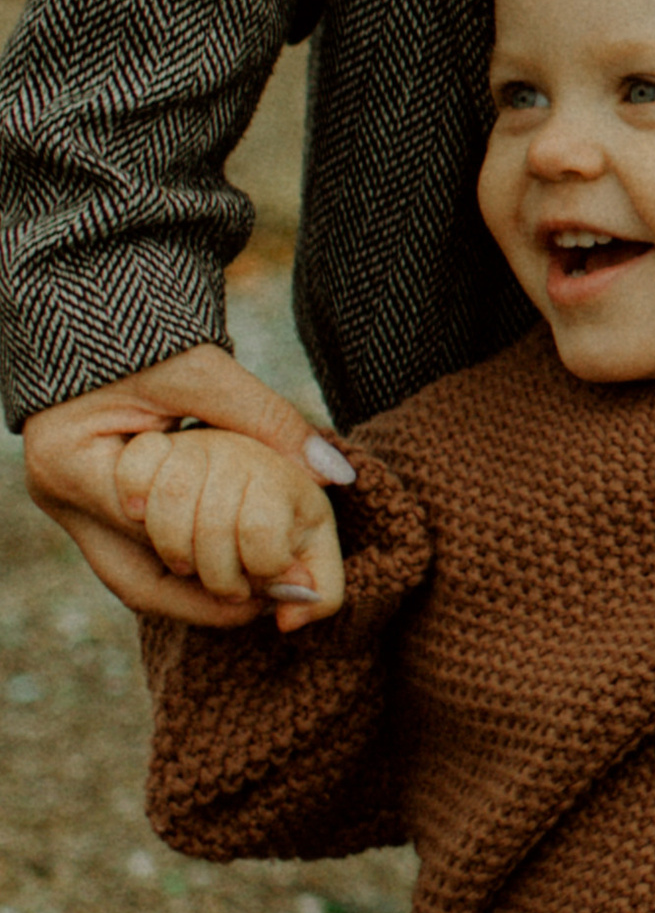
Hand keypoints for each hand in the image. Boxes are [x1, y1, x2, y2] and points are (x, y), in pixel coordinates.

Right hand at [21, 343, 353, 628]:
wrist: (97, 303)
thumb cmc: (144, 331)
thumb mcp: (207, 373)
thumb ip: (270, 423)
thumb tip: (338, 475)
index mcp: (73, 465)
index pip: (160, 542)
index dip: (230, 567)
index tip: (288, 582)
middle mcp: (58, 495)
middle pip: (140, 583)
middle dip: (209, 604)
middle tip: (277, 608)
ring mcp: (66, 504)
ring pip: (137, 579)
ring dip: (198, 593)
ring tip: (265, 595)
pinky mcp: (84, 502)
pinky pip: (136, 554)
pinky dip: (185, 566)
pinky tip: (236, 569)